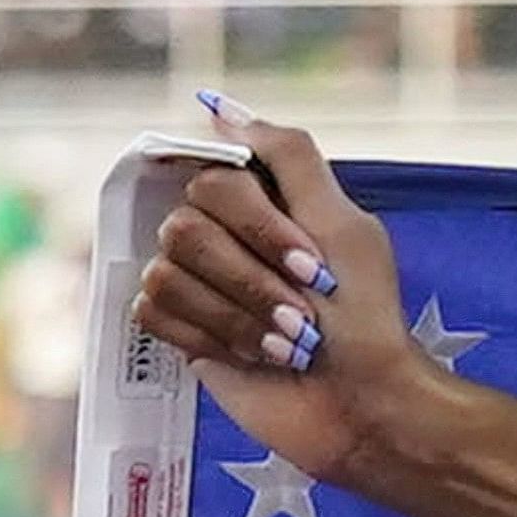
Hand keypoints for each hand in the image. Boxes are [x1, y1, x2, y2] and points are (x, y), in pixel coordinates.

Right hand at [127, 95, 435, 493]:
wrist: (364, 405)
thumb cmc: (366, 319)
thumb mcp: (347, 227)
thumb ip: (290, 158)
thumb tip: (222, 110)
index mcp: (261, 205)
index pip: (214, 180)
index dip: (260, 228)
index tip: (314, 270)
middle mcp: (221, 235)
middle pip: (184, 227)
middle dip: (252, 281)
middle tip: (304, 319)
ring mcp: (196, 281)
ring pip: (166, 271)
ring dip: (236, 316)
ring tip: (286, 345)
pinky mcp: (180, 328)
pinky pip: (151, 311)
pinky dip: (209, 337)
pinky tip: (251, 357)